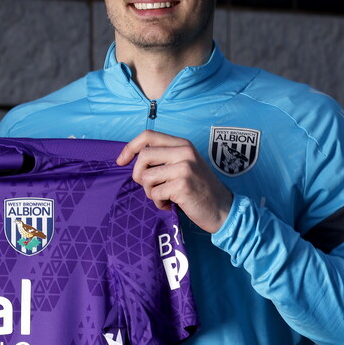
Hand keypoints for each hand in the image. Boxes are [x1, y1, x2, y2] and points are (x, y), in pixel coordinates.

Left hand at [116, 130, 232, 233]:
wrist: (222, 209)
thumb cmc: (198, 188)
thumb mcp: (184, 164)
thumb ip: (164, 158)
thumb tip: (132, 159)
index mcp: (182, 144)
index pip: (148, 136)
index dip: (130, 148)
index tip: (121, 161)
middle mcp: (184, 152)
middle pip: (143, 156)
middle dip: (138, 175)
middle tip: (149, 187)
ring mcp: (184, 168)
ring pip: (146, 177)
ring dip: (150, 192)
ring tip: (164, 197)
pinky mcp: (182, 186)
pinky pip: (155, 194)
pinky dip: (159, 203)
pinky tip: (170, 204)